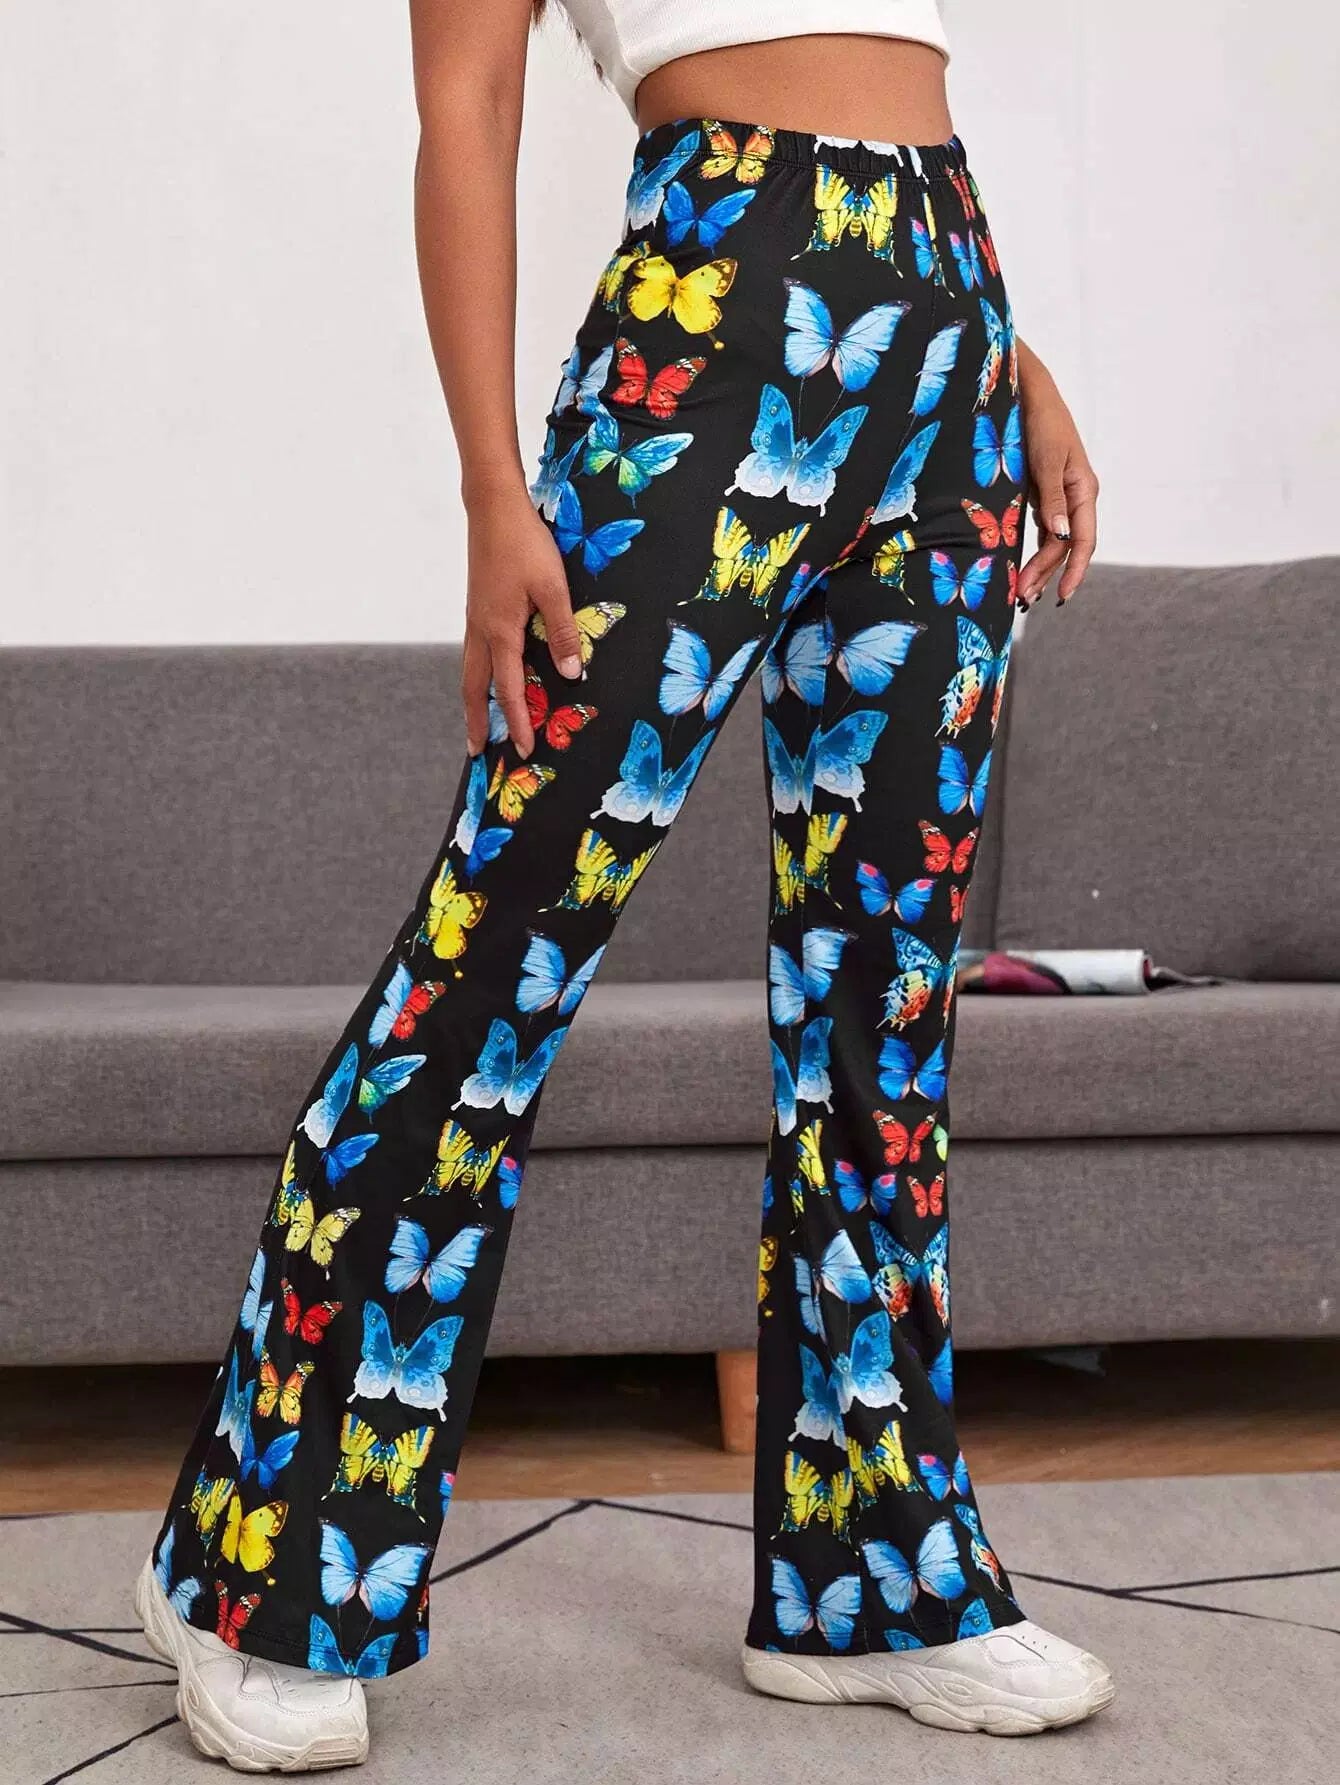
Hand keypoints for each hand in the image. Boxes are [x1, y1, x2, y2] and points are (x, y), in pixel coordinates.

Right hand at [460, 489, 582, 756]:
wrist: (492, 509)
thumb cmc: (525, 544)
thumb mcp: (553, 587)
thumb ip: (562, 632)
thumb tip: (572, 675)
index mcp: (500, 632)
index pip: (509, 690)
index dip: (518, 722)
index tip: (525, 750)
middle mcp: (481, 631)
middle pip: (474, 688)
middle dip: (477, 722)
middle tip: (476, 752)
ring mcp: (474, 620)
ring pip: (469, 672)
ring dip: (472, 701)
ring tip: (475, 724)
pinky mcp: (476, 609)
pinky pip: (473, 654)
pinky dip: (476, 676)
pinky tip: (484, 678)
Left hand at [1015, 340, 1098, 607]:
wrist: (1028, 393)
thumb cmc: (1040, 422)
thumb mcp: (1045, 461)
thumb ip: (1051, 498)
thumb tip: (1059, 535)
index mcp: (1083, 490)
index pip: (1083, 541)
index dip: (1075, 571)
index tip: (1062, 596)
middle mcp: (1075, 498)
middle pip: (1064, 547)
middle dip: (1046, 575)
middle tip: (1023, 599)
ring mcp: (1059, 497)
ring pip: (1052, 543)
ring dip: (1038, 568)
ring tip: (1020, 593)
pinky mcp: (1043, 495)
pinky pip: (1042, 531)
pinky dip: (1032, 551)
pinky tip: (1019, 569)